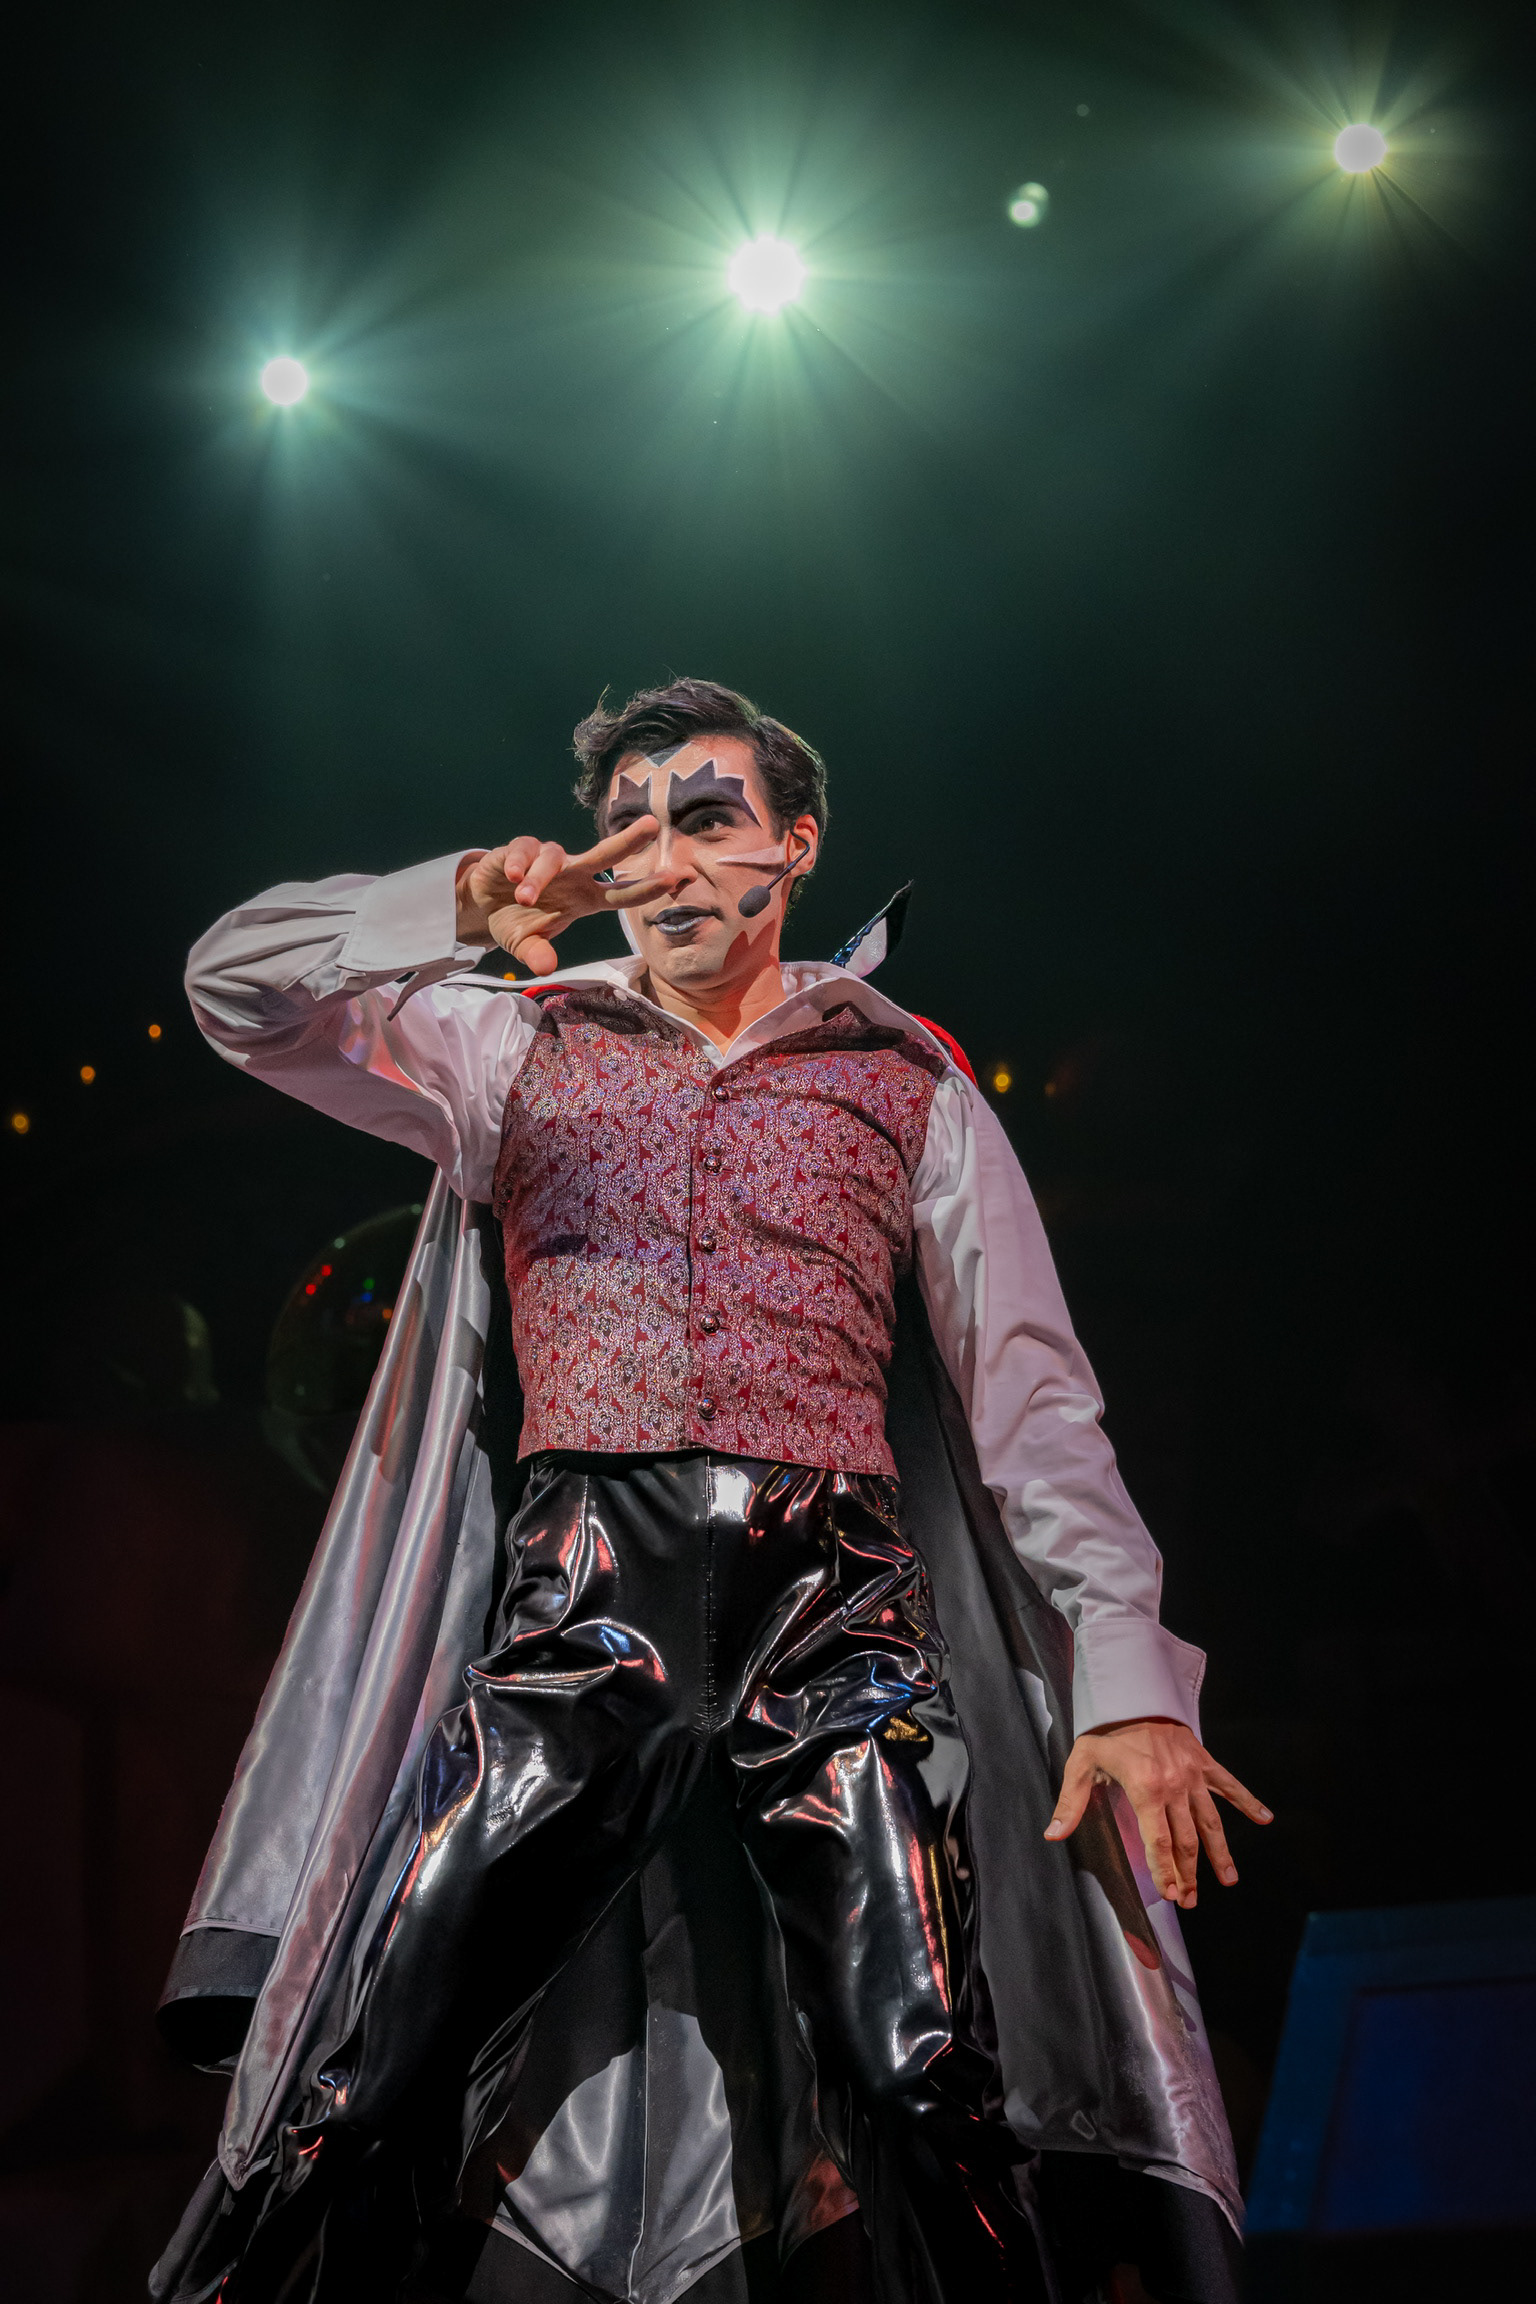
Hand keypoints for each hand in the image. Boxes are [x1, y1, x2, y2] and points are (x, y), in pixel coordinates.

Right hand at [455, 818, 672, 975]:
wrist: (482, 905)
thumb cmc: (516, 922)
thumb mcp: (525, 945)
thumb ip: (537, 954)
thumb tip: (546, 967)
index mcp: (584, 898)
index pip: (620, 895)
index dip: (645, 888)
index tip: (673, 879)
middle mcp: (573, 874)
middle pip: (605, 854)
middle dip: (628, 840)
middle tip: (650, 825)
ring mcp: (549, 859)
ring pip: (554, 857)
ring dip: (540, 878)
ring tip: (525, 898)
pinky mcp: (521, 848)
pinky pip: (526, 849)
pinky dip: (520, 863)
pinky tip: (512, 876)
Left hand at [1044, 1717, 1270, 1908]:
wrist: (1134, 1694)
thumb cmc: (1106, 1732)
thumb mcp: (1081, 1762)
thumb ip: (1069, 1801)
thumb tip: (1052, 1835)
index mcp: (1145, 1788)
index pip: (1159, 1841)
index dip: (1164, 1871)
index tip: (1169, 1895)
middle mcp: (1174, 1786)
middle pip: (1186, 1841)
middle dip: (1188, 1875)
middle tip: (1189, 1901)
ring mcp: (1193, 1775)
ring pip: (1210, 1822)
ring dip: (1220, 1854)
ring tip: (1229, 1881)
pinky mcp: (1204, 1762)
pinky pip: (1229, 1785)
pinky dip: (1248, 1801)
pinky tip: (1265, 1818)